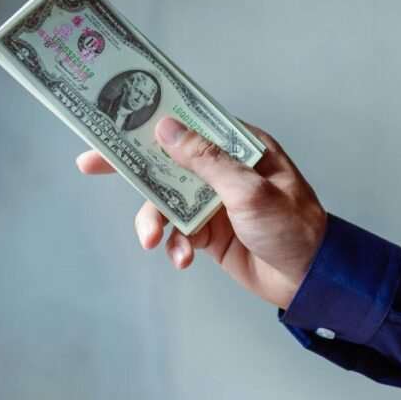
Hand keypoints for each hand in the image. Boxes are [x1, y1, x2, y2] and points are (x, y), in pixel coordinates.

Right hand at [75, 117, 327, 309]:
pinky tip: (182, 258)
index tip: (114, 118)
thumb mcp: (251, 191)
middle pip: (170, 160)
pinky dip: (175, 244)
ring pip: (168, 200)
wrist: (310, 280)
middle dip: (134, 167)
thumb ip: (207, 161)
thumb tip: (168, 129)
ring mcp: (217, 200)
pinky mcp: (211, 231)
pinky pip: (179, 231)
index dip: (154, 119)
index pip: (192, 124)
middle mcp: (228, 169)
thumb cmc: (294, 228)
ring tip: (153, 240)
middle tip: (90, 164)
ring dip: (155, 219)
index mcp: (243, 147)